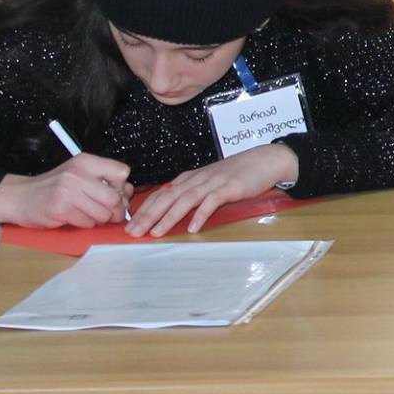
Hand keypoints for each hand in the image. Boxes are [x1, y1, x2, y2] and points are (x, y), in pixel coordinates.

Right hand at [0, 153, 132, 227]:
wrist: (21, 197)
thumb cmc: (55, 187)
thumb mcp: (80, 175)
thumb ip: (105, 181)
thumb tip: (129, 193)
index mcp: (85, 162)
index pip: (121, 172)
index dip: (122, 187)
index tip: (114, 193)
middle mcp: (77, 174)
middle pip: (114, 197)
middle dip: (116, 210)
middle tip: (110, 214)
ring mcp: (68, 192)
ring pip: (103, 213)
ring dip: (101, 219)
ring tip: (90, 215)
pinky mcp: (60, 210)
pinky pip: (88, 223)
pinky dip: (86, 224)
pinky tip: (77, 218)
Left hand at [128, 143, 298, 236]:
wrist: (265, 160)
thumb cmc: (237, 174)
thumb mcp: (209, 182)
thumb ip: (192, 194)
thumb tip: (171, 211)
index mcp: (189, 179)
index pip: (160, 194)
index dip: (144, 209)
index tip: (129, 225)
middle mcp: (197, 179)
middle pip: (167, 197)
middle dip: (148, 215)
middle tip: (133, 232)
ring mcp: (213, 182)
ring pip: (185, 200)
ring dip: (168, 217)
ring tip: (155, 232)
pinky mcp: (230, 187)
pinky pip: (212, 202)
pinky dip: (201, 215)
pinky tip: (192, 228)